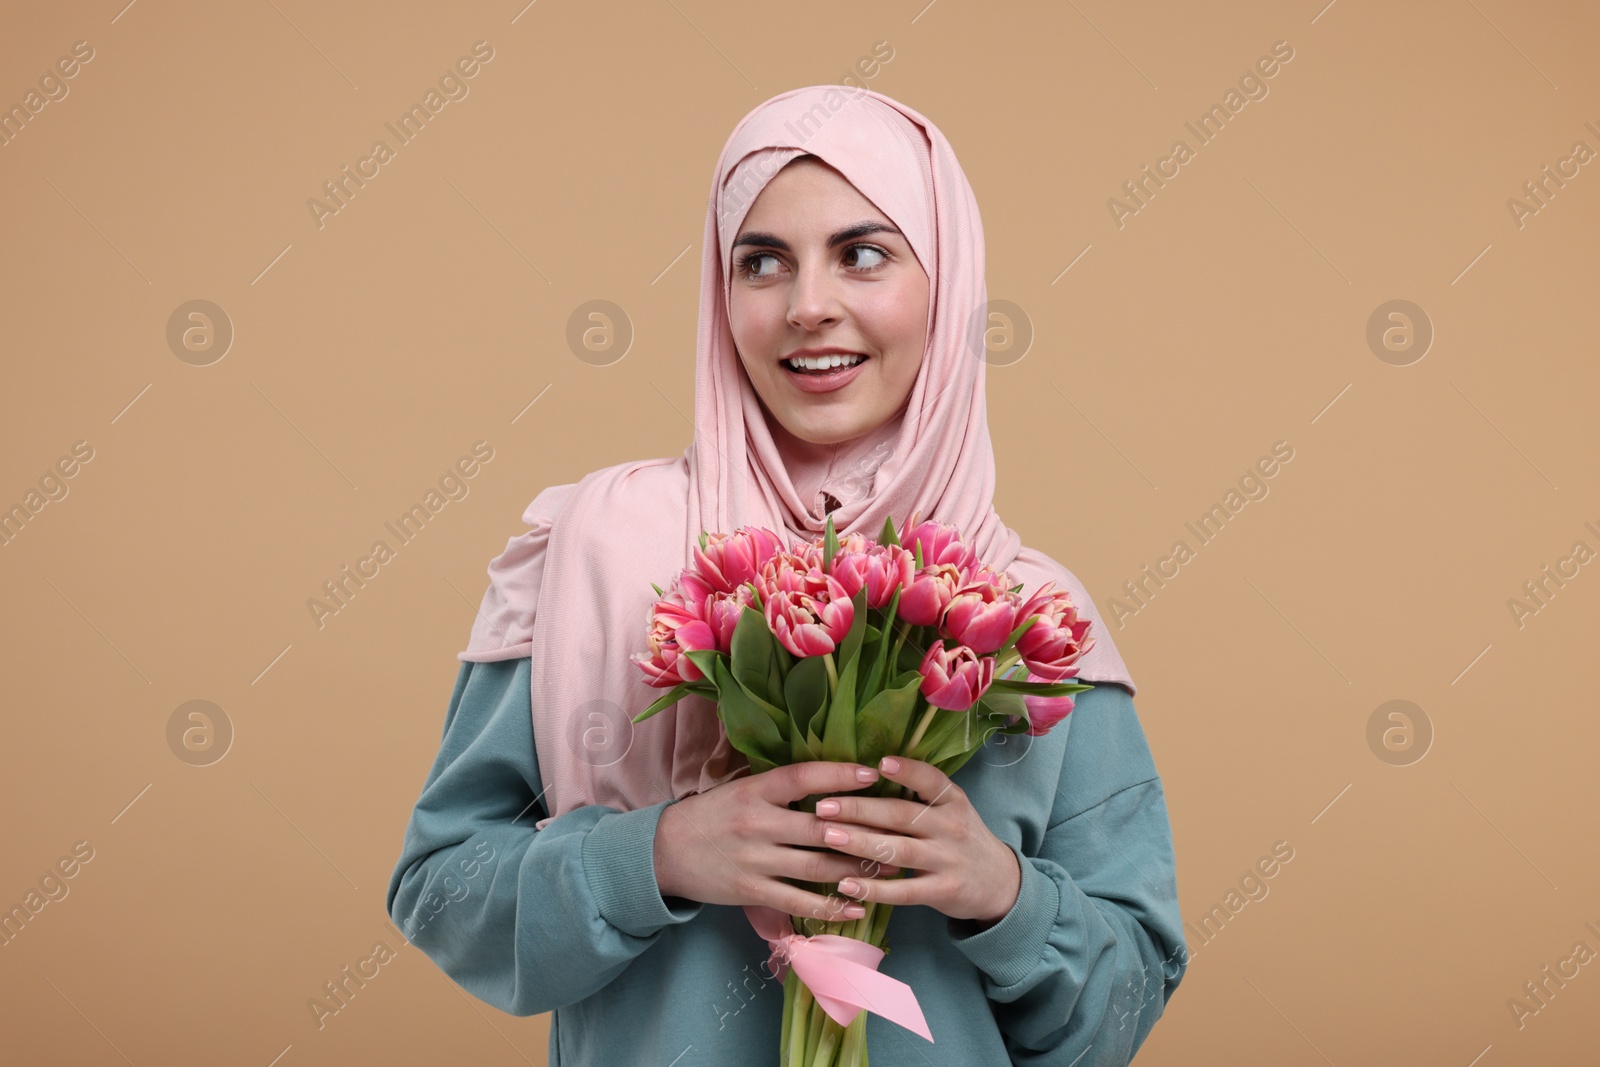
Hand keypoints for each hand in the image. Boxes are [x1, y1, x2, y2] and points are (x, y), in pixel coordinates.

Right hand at [653, 761, 903, 928]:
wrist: (664, 852)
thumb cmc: (712, 815)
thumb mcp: (741, 790)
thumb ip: (779, 787)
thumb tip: (830, 782)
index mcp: (755, 791)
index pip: (804, 777)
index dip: (840, 774)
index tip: (873, 774)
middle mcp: (758, 823)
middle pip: (822, 827)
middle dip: (864, 830)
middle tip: (898, 831)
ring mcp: (756, 860)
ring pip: (818, 866)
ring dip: (858, 870)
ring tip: (890, 868)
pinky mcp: (753, 892)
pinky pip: (801, 901)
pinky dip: (833, 906)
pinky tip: (858, 905)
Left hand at [812, 756, 1021, 927]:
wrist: (999, 882)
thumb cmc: (960, 839)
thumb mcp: (952, 810)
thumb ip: (918, 798)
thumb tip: (862, 778)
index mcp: (952, 801)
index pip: (931, 780)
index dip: (907, 771)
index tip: (878, 763)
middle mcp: (951, 827)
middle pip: (901, 814)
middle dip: (860, 809)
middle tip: (824, 805)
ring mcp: (947, 860)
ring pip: (898, 850)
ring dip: (861, 843)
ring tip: (828, 837)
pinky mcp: (942, 891)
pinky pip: (903, 891)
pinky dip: (873, 889)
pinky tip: (846, 884)